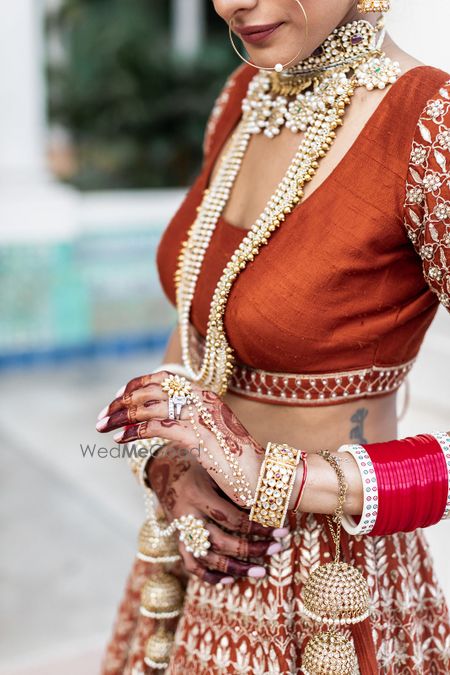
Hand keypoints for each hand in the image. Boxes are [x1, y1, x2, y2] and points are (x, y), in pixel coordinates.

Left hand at [96, 370, 264, 506]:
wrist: (264, 477)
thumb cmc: (238, 461)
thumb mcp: (214, 434)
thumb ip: (192, 423)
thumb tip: (164, 421)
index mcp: (205, 395)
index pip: (164, 379)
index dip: (137, 385)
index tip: (118, 397)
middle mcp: (203, 400)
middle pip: (152, 390)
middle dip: (122, 402)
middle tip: (102, 415)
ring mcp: (201, 417)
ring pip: (151, 406)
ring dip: (122, 415)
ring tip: (103, 426)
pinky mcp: (198, 437)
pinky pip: (158, 427)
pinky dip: (134, 431)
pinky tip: (120, 439)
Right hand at [145, 441, 286, 584]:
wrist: (162, 467)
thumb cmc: (196, 464)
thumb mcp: (214, 469)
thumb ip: (235, 487)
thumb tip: (268, 505)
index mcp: (197, 495)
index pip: (231, 518)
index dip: (257, 527)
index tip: (281, 529)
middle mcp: (187, 516)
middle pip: (220, 542)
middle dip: (251, 549)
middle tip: (277, 549)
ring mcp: (180, 530)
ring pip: (206, 558)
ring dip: (235, 568)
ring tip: (260, 572)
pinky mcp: (177, 538)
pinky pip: (190, 564)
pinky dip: (209, 575)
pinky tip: (229, 580)